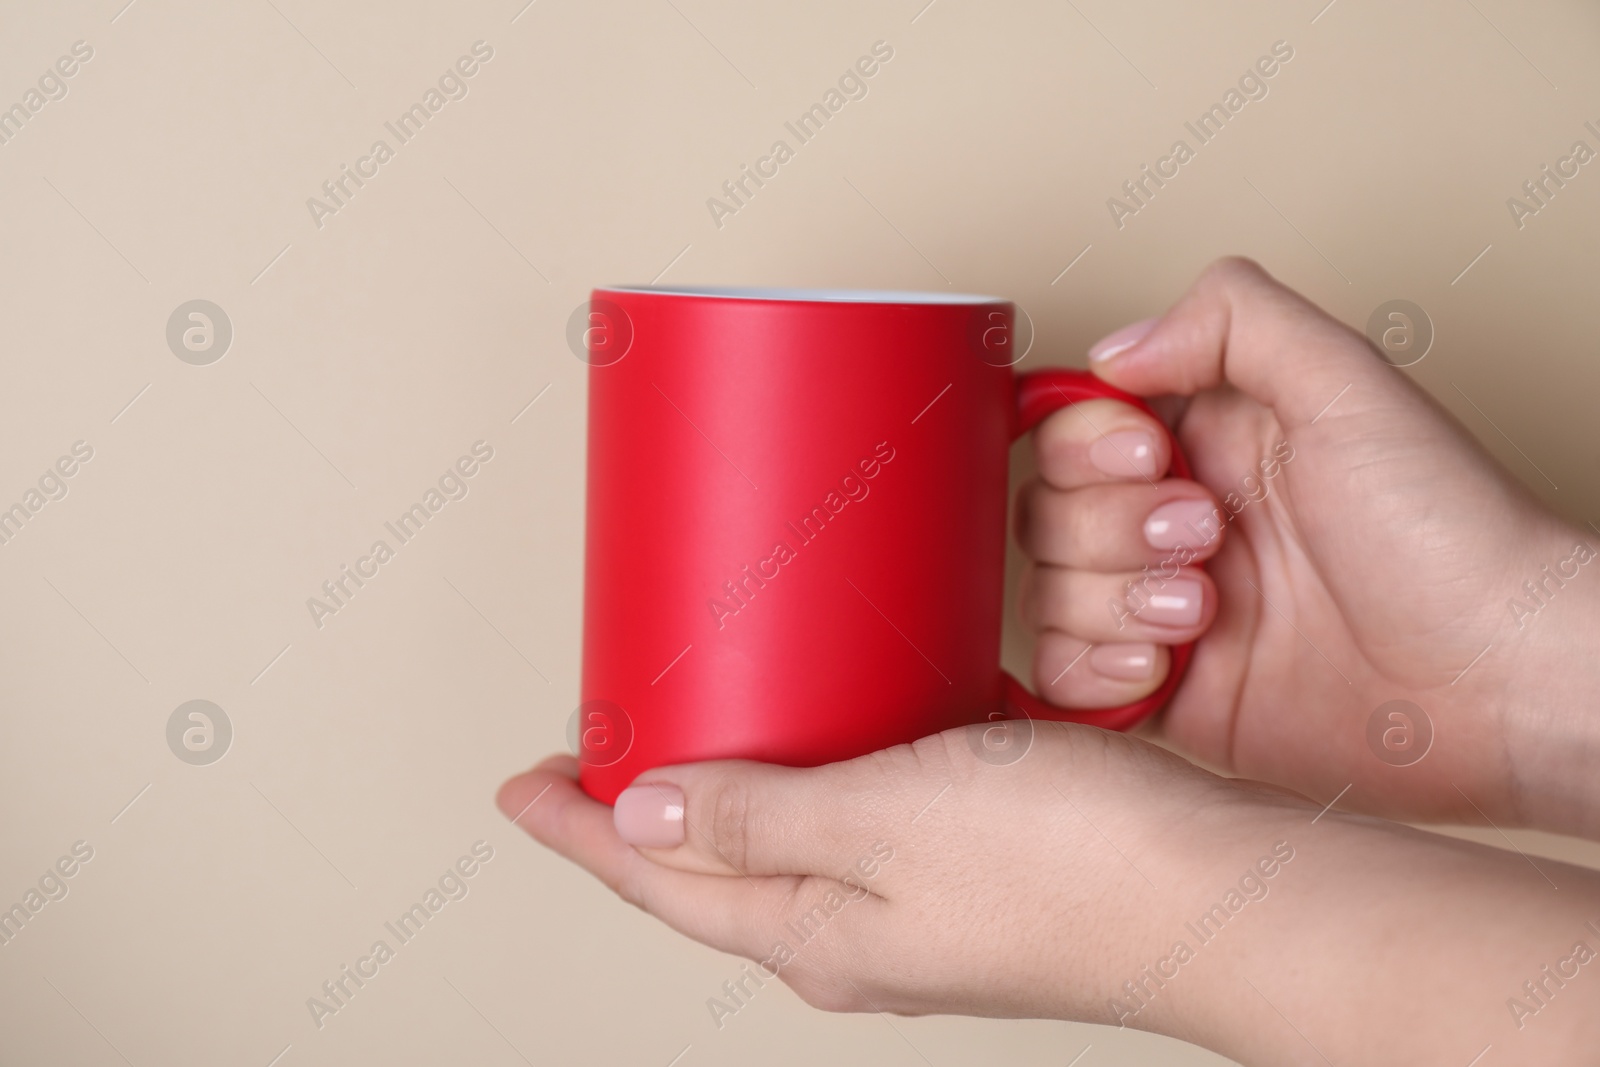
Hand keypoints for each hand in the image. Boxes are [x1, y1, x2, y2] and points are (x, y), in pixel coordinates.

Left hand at [496, 725, 1283, 1022]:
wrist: (1222, 894)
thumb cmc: (1071, 867)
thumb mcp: (882, 823)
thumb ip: (758, 818)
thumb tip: (644, 817)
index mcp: (815, 932)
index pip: (656, 878)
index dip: (576, 830)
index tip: (516, 788)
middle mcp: (856, 933)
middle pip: (710, 869)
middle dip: (640, 816)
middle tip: (589, 757)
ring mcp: (914, 904)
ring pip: (783, 842)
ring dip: (725, 791)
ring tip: (688, 737)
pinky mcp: (970, 865)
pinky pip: (855, 818)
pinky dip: (813, 773)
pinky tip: (826, 730)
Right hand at [1017, 257, 1599, 834]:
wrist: (1497, 678)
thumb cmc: (1448, 535)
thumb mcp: (1348, 383)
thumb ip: (1232, 319)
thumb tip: (1113, 350)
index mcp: (1208, 441)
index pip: (1073, 428)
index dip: (1091, 448)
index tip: (1155, 458)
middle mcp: (1176, 520)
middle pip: (1045, 512)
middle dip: (1113, 530)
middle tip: (1209, 539)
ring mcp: (1165, 608)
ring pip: (1046, 594)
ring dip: (1113, 601)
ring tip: (1205, 612)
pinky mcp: (1167, 692)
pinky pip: (1063, 676)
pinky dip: (1093, 671)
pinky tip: (1165, 667)